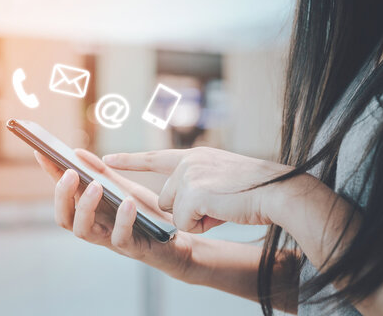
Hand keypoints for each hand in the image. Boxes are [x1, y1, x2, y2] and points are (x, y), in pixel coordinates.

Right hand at [35, 149, 194, 279]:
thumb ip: (103, 174)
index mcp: (91, 212)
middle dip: (62, 195)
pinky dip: (122, 219)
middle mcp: (96, 227)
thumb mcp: (125, 189)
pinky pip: (120, 238)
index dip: (50, 175)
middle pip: (64, 217)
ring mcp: (111, 239)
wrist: (178, 240)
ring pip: (83, 231)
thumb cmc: (147, 215)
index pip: (64, 194)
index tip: (41, 152)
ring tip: (95, 186)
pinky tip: (127, 202)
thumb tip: (77, 153)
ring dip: (85, 207)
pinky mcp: (133, 248)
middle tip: (70, 173)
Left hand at [103, 147, 293, 232]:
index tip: (104, 158)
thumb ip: (197, 184)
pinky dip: (204, 225)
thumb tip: (180, 206)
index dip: (129, 160)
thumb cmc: (256, 190)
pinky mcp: (193, 191)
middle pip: (167, 199)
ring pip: (175, 212)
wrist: (278, 191)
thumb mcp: (221, 180)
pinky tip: (222, 212)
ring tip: (223, 206)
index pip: (155, 158)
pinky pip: (185, 222)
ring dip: (197, 218)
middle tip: (218, 204)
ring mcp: (189, 175)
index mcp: (195, 157)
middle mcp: (188, 161)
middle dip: (188, 210)